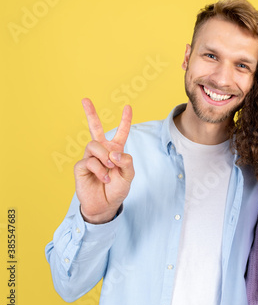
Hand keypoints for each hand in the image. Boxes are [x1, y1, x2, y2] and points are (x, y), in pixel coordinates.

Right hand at [74, 98, 133, 223]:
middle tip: (85, 99)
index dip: (125, 120)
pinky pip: (90, 161)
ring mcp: (90, 157)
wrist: (105, 205)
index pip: (121, 132)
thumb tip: (113, 153)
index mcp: (116, 150)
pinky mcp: (81, 166)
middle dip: (90, 113)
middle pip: (95, 128)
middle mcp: (102, 151)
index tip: (128, 107)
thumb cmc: (117, 189)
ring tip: (110, 169)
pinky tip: (105, 178)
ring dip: (104, 157)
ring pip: (94, 145)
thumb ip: (126, 161)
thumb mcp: (129, 175)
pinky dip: (100, 170)